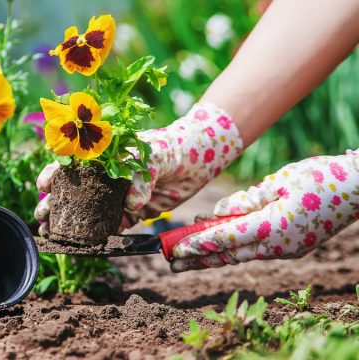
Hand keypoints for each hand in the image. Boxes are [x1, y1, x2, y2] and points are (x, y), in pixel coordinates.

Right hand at [35, 102, 242, 235]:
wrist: (197, 159)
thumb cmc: (170, 147)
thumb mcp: (153, 155)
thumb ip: (141, 177)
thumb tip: (132, 204)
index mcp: (103, 156)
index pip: (71, 164)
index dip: (54, 174)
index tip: (43, 185)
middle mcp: (105, 177)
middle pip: (72, 191)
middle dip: (53, 203)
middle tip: (42, 215)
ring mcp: (116, 197)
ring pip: (86, 211)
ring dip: (68, 223)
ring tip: (51, 233)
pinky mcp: (131, 213)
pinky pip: (111, 226)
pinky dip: (97, 236)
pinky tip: (82, 244)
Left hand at [170, 150, 358, 271]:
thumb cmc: (320, 178)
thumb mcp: (279, 181)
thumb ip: (245, 200)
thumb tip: (217, 213)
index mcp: (272, 227)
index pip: (223, 238)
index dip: (196, 244)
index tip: (173, 248)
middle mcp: (277, 245)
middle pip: (228, 254)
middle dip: (197, 259)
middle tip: (170, 262)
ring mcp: (287, 249)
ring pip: (241, 255)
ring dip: (214, 256)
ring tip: (187, 258)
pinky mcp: (293, 247)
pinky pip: (256, 249)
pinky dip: (235, 248)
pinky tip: (220, 245)